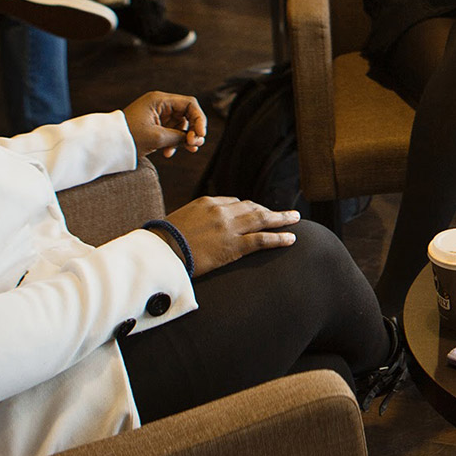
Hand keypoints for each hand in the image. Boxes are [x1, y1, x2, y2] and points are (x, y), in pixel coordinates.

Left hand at [123, 91, 206, 160]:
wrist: (108, 146)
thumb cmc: (129, 138)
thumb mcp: (157, 138)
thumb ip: (179, 136)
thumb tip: (196, 139)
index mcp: (159, 100)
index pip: (189, 104)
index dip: (199, 119)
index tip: (201, 135)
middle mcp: (160, 105)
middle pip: (187, 114)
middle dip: (194, 130)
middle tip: (195, 145)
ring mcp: (157, 115)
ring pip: (181, 125)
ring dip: (185, 139)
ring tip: (188, 150)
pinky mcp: (154, 126)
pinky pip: (171, 132)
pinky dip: (174, 142)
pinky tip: (169, 153)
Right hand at [163, 197, 300, 276]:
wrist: (160, 253)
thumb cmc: (164, 240)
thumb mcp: (179, 221)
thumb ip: (196, 218)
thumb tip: (200, 225)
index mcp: (207, 202)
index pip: (234, 202)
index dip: (248, 209)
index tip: (256, 214)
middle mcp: (221, 211)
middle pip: (252, 207)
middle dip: (269, 210)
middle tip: (284, 213)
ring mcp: (229, 228)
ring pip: (262, 219)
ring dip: (282, 218)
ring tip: (295, 219)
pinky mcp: (233, 246)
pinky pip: (261, 240)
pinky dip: (279, 238)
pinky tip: (291, 238)